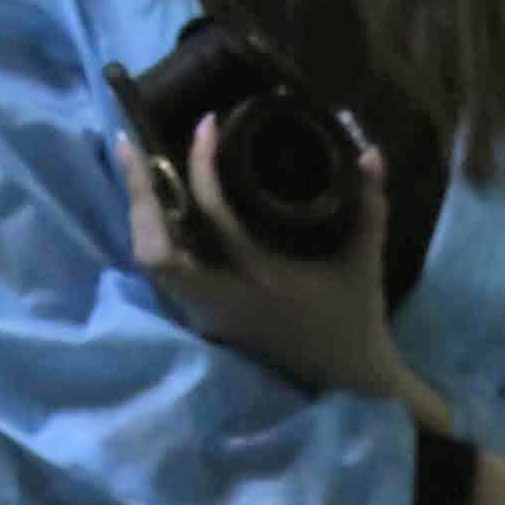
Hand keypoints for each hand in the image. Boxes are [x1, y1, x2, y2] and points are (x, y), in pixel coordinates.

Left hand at [120, 116, 398, 399]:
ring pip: (151, 264)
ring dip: (140, 215)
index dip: (202, 165)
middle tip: (131, 146)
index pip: (215, 214)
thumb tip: (372, 151)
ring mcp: (210, 314)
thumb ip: (370, 206)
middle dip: (139, 196)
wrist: (348, 379)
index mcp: (263, 279)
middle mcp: (225, 299)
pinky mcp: (207, 319)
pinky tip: (156, 205)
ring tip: (138, 169)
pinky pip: (165, 274)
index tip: (206, 126)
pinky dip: (154, 236)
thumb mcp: (365, 262)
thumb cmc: (356, 318)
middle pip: (155, 250)